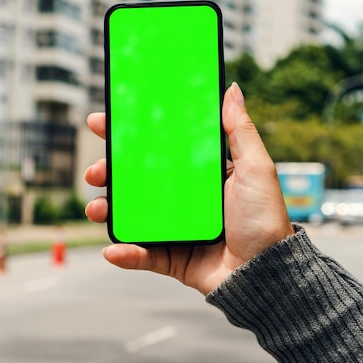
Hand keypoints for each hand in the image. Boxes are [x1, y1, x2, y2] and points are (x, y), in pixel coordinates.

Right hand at [84, 82, 292, 294]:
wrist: (267, 273)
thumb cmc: (265, 218)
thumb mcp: (256, 168)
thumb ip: (240, 130)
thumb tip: (232, 89)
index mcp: (199, 175)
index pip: (159, 149)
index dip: (129, 136)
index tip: (103, 123)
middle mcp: (184, 199)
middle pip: (136, 181)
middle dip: (109, 173)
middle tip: (95, 170)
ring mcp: (175, 229)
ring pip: (132, 215)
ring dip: (108, 209)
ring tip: (98, 208)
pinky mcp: (172, 258)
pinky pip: (142, 255)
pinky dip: (125, 253)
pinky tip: (113, 248)